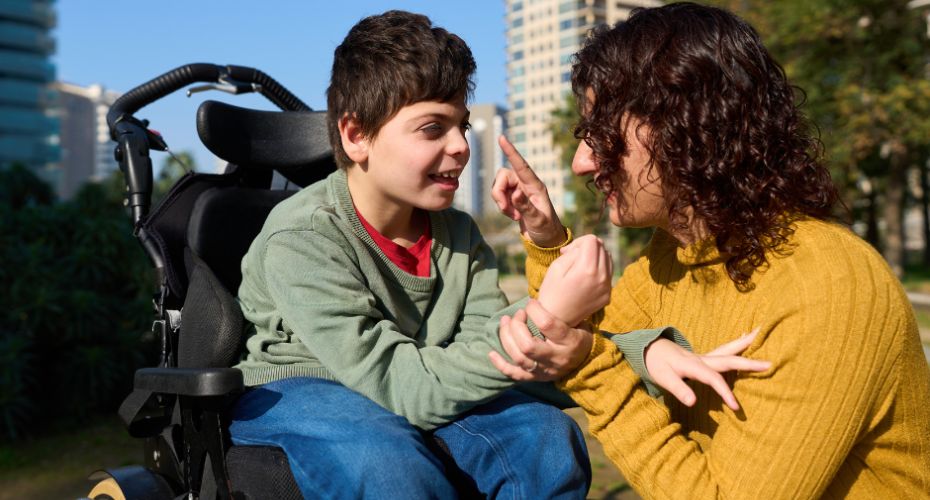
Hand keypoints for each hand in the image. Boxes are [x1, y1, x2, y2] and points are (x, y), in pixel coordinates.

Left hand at [489, 301, 592, 381]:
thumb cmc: (579, 336)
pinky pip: (515, 374)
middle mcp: (555, 358)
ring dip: (506, 338)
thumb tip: (541, 296)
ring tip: (505, 322)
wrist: (587, 363)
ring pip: (518, 358)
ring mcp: (544, 370)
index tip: (531, 303)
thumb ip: (563, 312)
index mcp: (569, 341)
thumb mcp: (579, 322)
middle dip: (516, 326)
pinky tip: (491, 353)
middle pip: (527, 345)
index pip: (547, 325)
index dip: (534, 310)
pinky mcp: (535, 378)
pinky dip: (500, 364)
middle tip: (517, 314)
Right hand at [492, 135, 565, 246]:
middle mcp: (526, 184)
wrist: (545, 239)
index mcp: (536, 186)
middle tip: (505, 210)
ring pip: (498, 186)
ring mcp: (518, 190)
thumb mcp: (537, 220)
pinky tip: (513, 216)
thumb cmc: (546, 229)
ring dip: (500, 202)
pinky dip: (502, 206)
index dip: (511, 152)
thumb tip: (514, 193)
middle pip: (503, 177)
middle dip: (498, 193)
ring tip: (513, 216)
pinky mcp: (512, 197)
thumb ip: (525, 207)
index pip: (521, 166)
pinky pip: (499, 195)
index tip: (502, 138)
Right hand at [537, 235, 612, 326]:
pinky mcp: (608, 295)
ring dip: (595, 257)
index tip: (566, 253)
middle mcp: (602, 278)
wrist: (556, 320)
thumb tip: (585, 247)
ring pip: (608, 258)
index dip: (578, 242)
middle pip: (602, 247)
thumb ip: (574, 251)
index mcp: (588, 269)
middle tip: (572, 258)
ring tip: (579, 267)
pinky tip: (585, 278)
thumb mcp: (556, 266)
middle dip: (587, 248)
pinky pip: (608, 273)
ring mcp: (607, 288)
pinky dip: (599, 270)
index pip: (592, 240)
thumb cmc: (551, 292)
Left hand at [644, 328, 770, 410]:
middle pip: (728, 359)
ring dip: (746, 344)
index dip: (725, 392)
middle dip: (749, 363)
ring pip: (729, 349)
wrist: (649, 348)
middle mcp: (702, 358)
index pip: (713, 379)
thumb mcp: (663, 378)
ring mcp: (704, 356)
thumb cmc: (656, 364)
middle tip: (770, 364)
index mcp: (693, 365)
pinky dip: (738, 345)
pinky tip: (748, 338)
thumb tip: (693, 401)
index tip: (736, 407)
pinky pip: (725, 350)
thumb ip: (678, 389)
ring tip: (763, 335)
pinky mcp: (704, 356)